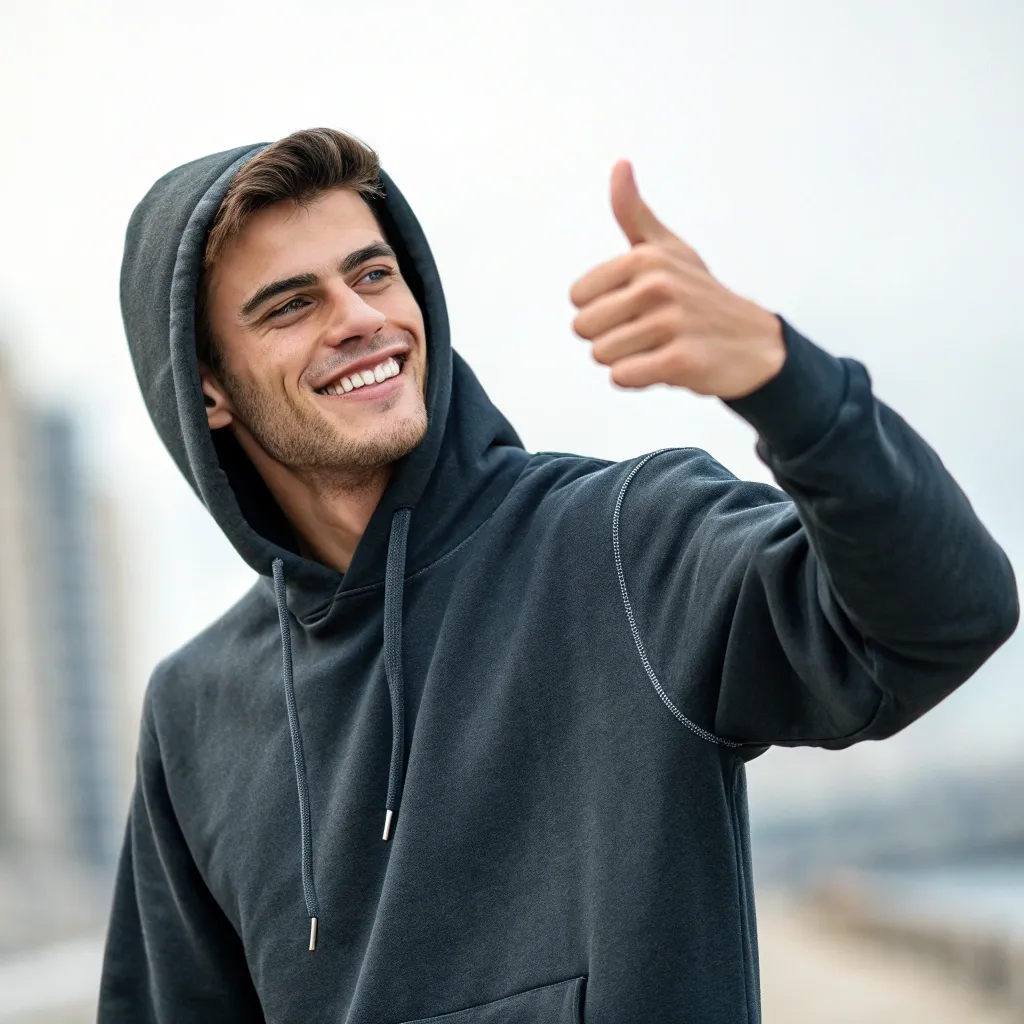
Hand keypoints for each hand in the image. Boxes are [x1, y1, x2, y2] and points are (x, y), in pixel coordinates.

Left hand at [569, 160, 785, 399]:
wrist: (752, 343)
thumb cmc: (699, 295)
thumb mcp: (667, 248)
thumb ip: (634, 213)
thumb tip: (620, 164)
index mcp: (644, 258)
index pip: (577, 299)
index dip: (601, 309)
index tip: (635, 307)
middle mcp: (657, 286)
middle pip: (585, 329)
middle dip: (611, 337)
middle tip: (648, 332)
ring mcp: (671, 323)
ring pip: (603, 356)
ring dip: (627, 359)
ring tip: (660, 347)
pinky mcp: (681, 361)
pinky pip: (623, 377)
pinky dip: (638, 378)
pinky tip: (665, 366)